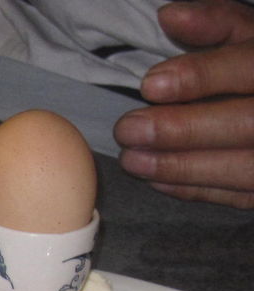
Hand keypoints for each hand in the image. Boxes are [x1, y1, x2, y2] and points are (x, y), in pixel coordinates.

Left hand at [113, 0, 253, 208]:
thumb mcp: (253, 34)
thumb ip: (217, 23)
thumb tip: (169, 17)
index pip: (250, 67)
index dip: (202, 76)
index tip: (151, 85)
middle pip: (246, 124)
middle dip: (182, 130)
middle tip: (128, 130)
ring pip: (243, 167)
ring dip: (181, 167)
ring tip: (132, 159)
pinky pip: (240, 195)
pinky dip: (196, 188)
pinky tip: (157, 180)